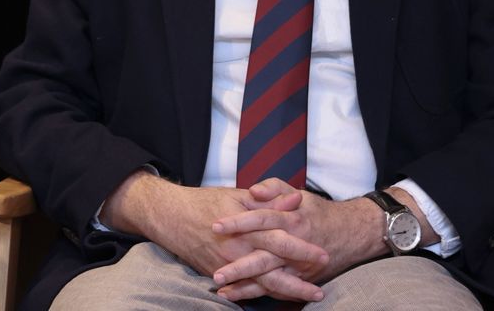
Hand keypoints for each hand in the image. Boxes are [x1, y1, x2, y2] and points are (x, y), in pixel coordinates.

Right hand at [100, 172, 327, 302]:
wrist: (170, 216)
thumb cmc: (205, 202)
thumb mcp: (237, 195)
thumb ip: (268, 200)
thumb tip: (296, 200)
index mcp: (244, 227)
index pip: (279, 239)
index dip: (302, 249)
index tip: (323, 255)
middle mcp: (236, 250)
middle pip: (273, 271)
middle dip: (298, 281)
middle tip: (320, 289)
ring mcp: (226, 265)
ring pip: (260, 284)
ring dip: (285, 292)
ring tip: (306, 296)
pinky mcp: (216, 274)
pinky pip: (243, 289)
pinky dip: (260, 295)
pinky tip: (278, 299)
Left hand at [208, 179, 384, 300]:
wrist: (352, 234)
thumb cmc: (317, 212)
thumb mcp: (297, 193)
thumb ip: (273, 188)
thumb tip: (252, 191)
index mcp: (290, 219)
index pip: (260, 219)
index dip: (238, 222)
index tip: (216, 225)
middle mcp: (294, 245)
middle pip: (263, 257)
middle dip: (239, 266)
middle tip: (217, 271)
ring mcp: (298, 266)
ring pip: (269, 278)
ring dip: (246, 286)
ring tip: (222, 290)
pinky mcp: (301, 278)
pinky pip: (278, 289)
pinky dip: (258, 294)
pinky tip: (237, 296)